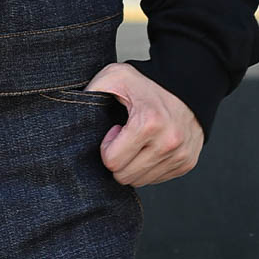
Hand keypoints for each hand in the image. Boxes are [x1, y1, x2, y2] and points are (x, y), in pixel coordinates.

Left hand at [84, 62, 203, 186]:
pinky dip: (149, 165)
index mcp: (149, 123)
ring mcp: (180, 155)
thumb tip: (70, 112)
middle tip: (125, 136)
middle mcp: (168, 143)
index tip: (115, 129)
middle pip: (126, 176)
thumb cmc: (146, 81)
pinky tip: (151, 145)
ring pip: (141, 181)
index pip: (112, 162)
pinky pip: (157, 179)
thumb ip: (91, 91)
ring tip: (139, 140)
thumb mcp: (115, 76)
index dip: (107, 147)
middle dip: (119, 159)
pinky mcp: (187, 163)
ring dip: (134, 164)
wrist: (185, 82)